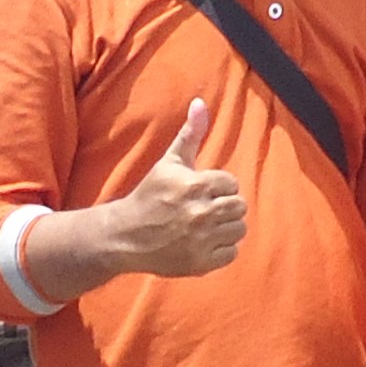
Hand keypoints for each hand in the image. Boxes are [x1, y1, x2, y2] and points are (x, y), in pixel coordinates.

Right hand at [107, 99, 245, 278]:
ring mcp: (201, 240)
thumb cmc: (150, 195)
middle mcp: (200, 213)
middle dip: (224, 206)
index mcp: (195, 185)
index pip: (231, 183)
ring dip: (225, 227)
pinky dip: (221, 249)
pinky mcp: (201, 263)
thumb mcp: (169, 162)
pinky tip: (203, 242)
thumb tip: (201, 103)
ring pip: (239, 230)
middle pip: (239, 206)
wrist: (126, 236)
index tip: (199, 191)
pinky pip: (231, 253)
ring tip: (205, 226)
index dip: (217, 186)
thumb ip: (190, 134)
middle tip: (204, 209)